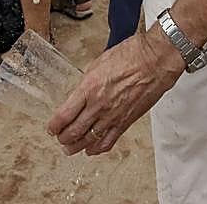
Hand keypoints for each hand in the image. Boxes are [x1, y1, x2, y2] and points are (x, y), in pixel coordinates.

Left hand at [48, 28, 185, 155]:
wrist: (155, 61)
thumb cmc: (131, 55)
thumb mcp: (98, 63)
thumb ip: (87, 82)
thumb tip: (80, 93)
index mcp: (89, 88)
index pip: (64, 115)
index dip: (54, 125)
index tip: (51, 128)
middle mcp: (98, 105)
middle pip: (73, 131)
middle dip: (63, 138)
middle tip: (59, 138)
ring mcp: (112, 116)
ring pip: (89, 140)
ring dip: (76, 147)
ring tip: (70, 148)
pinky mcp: (126, 122)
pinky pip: (108, 141)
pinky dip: (97, 149)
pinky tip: (92, 149)